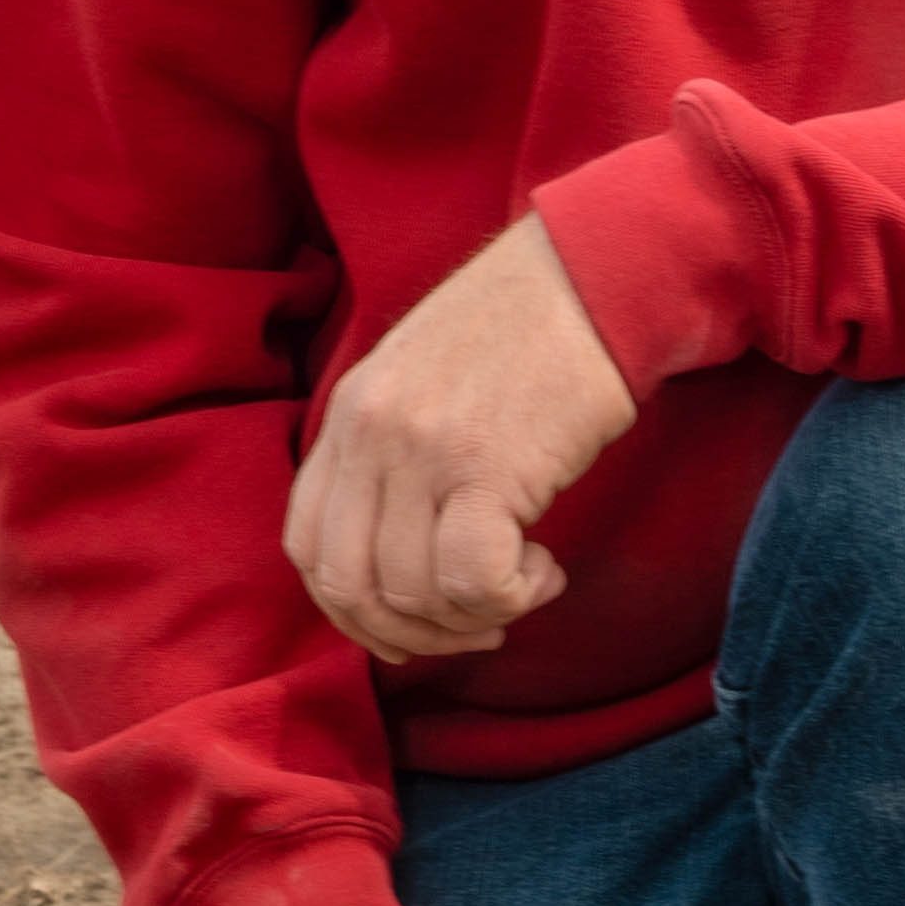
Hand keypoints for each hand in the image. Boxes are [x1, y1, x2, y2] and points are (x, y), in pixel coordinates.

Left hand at [281, 214, 636, 664]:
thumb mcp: (425, 378)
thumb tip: (398, 560)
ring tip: (524, 580)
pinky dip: (510, 597)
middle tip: (473, 624)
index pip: (306, 548)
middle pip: (347, 587)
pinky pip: (473, 582)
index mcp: (349, 413)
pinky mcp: (488, 466)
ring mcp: (423, 450)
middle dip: (409, 634)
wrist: (598, 271)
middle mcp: (371, 433)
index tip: (414, 618)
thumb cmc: (530, 328)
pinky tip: (546, 570)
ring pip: (412, 594)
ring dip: (473, 615)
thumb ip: (392, 453)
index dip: (355, 610)